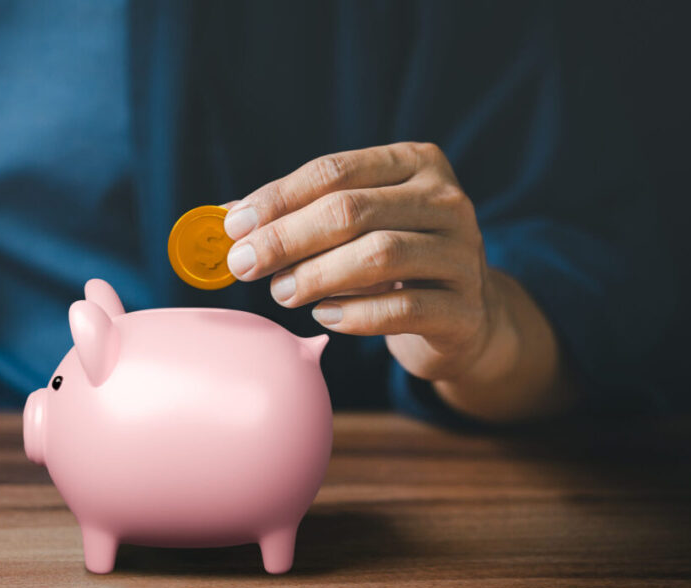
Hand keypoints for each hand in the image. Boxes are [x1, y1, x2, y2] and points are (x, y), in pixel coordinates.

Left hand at [223, 142, 574, 420]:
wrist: (467, 320)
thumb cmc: (395, 265)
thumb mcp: (355, 228)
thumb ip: (298, 216)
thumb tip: (224, 219)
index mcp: (416, 164)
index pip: (335, 171)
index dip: (278, 198)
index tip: (233, 226)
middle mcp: (446, 201)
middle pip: (352, 210)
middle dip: (286, 238)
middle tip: (242, 265)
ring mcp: (462, 254)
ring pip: (379, 254)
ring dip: (316, 275)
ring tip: (280, 293)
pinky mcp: (464, 309)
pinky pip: (402, 308)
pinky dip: (354, 314)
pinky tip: (323, 317)